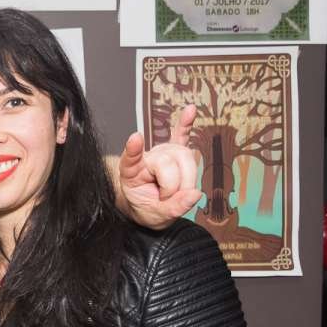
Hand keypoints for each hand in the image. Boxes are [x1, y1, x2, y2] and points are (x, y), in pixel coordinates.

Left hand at [117, 104, 202, 230]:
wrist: (150, 208)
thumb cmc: (148, 209)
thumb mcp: (155, 217)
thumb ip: (173, 208)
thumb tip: (195, 194)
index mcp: (131, 172)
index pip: (131, 158)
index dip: (134, 149)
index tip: (135, 138)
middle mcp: (147, 157)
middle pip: (169, 162)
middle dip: (176, 186)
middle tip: (169, 200)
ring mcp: (161, 152)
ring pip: (185, 157)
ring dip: (188, 179)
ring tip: (177, 191)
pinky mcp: (176, 150)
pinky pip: (182, 134)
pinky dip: (186, 123)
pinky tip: (190, 110)